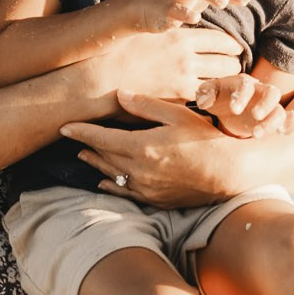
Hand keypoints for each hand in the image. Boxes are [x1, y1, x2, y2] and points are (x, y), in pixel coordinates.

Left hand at [63, 92, 293, 209]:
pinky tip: (104, 183)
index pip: (100, 138)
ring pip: (111, 177)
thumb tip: (118, 94)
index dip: (80, 132)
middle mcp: (138, 171)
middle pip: (103, 157)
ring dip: (96, 165)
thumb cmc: (206, 137)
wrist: (229, 172)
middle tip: (72, 138)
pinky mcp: (156, 200)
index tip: (64, 127)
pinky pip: (126, 194)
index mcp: (141, 146)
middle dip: (86, 146)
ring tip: (84, 155)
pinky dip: (111, 187)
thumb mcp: (176, 114)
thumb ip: (145, 105)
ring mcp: (146, 188)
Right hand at [93, 25, 242, 102]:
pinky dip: (213, 100)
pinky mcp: (177, 100)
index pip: (219, 39)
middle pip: (227, 60)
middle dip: (235, 65)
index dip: (231, 45)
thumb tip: (182, 32)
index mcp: (179, 37)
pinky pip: (205, 100)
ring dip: (229, 84)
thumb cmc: (117, 55)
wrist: (98, 80)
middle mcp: (186, 57)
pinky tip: (214, 103)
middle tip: (236, 69)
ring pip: (221, 82)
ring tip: (232, 87)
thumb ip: (168, 34)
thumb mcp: (147, 34)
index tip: (236, 49)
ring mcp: (184, 80)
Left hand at [196, 72, 289, 138]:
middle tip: (255, 116)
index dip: (242, 96)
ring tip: (256, 135)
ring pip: (280, 111)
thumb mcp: (209, 94)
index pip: (247, 85)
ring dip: (272, 122)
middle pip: (272, 93)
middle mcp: (261, 93)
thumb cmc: (219, 98)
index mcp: (243, 84)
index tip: (233, 109)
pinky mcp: (275, 119)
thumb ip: (204, 94)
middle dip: (265, 105)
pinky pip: (291, 119)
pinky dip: (292, 124)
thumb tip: (204, 101)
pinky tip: (285, 132)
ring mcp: (270, 107)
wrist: (229, 109)